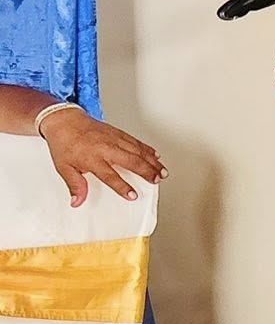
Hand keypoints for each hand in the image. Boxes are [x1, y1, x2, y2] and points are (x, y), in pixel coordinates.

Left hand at [40, 106, 165, 205]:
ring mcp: (114, 139)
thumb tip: (77, 201)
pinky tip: (155, 156)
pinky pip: (137, 142)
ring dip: (152, 162)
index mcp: (92, 158)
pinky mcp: (118, 133)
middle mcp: (106, 148)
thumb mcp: (64, 168)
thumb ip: (75, 185)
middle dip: (147, 172)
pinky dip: (148, 150)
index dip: (122, 186)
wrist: (64, 121)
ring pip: (138, 151)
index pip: (110, 176)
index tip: (133, 195)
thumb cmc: (64, 144)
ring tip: (162, 172)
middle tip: (156, 181)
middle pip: (131, 161)